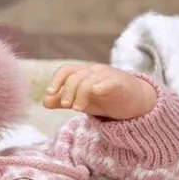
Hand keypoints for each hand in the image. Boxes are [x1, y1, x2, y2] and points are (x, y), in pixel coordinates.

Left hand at [42, 63, 156, 120]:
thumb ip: (62, 100)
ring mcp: (108, 76)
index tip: (50, 93)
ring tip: (77, 109)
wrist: (134, 101)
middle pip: (75, 76)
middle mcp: (94, 71)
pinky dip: (100, 86)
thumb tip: (44, 101)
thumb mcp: (80, 101)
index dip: (56, 80)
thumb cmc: (105, 99)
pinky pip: (109, 82)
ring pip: (89, 81)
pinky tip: (96, 93)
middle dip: (67, 91)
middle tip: (66, 106)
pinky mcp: (121, 84)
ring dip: (80, 94)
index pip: (66, 70)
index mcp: (83, 73)